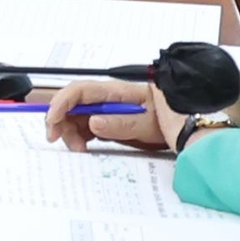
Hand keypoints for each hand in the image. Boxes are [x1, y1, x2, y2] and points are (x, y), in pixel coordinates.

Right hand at [44, 74, 177, 153]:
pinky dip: (79, 136)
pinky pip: (85, 125)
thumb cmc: (171, 118)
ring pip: (76, 116)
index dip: (61, 103)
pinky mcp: (108, 120)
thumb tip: (93, 122)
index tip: (52, 121)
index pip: (79, 91)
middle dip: (61, 121)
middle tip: (59, 140)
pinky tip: (83, 147)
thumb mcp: (148, 125)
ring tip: (78, 149)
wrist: (187, 125)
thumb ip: (121, 124)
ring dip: (69, 132)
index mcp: (116, 92)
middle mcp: (107, 98)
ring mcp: (106, 109)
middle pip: (72, 104)